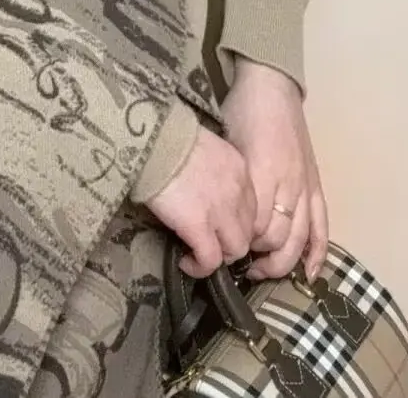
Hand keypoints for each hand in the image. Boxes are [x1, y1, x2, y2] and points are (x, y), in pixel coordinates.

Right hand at [142, 124, 256, 278]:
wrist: (154, 140)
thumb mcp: (205, 148)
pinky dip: (200, 268)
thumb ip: (214, 170)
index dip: (237, 221)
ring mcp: (221, 212)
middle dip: (232, 242)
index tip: (220, 225)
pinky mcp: (199, 227)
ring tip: (200, 256)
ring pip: (236, 250)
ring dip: (220, 257)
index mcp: (239, 169)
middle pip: (249, 231)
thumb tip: (204, 189)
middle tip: (211, 243)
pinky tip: (186, 263)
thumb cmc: (170, 138)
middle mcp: (238, 191)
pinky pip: (210, 260)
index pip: (252, 207)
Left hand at [220, 59, 328, 281]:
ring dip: (281, 261)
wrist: (270, 85)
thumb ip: (231, 183)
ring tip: (259, 270)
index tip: (220, 247)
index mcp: (263, 171)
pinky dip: (317, 253)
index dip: (237, 242)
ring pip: (299, 238)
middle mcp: (288, 183)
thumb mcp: (228, 145)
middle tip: (236, 263)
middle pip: (277, 238)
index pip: (253, 225)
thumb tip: (221, 218)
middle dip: (256, 257)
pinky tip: (309, 274)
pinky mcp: (315, 184)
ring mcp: (305, 185)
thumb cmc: (241, 111)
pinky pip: (322, 225)